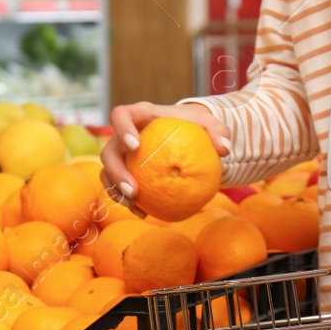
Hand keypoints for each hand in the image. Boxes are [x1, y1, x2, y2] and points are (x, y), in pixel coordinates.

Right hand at [100, 101, 229, 212]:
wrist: (186, 135)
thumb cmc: (195, 126)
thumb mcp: (209, 124)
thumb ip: (218, 131)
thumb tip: (223, 148)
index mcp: (139, 115)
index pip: (121, 115)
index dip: (122, 129)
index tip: (135, 146)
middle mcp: (124, 135)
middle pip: (108, 151)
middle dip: (116, 172)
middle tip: (134, 190)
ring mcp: (122, 155)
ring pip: (108, 173)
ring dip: (116, 191)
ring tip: (135, 205)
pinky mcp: (126, 172)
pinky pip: (119, 188)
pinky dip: (128, 202)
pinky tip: (144, 214)